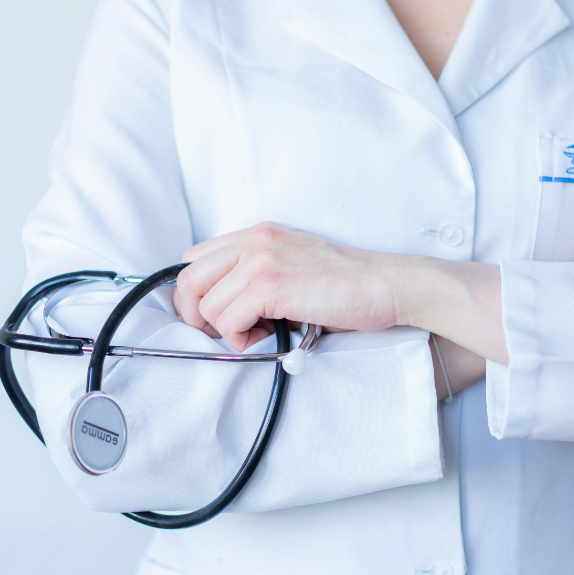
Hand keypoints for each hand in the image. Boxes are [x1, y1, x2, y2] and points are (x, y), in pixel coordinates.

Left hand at [173, 223, 403, 349]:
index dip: (196, 295)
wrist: (386, 285)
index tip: (215, 318)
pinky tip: (271, 336)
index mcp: (257, 235)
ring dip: (227, 332)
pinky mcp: (270, 285)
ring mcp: (260, 261)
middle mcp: (253, 242)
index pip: (194, 259)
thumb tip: (220, 311)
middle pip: (187, 281)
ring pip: (207, 307)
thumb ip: (257, 275)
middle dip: (197, 317)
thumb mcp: (293, 266)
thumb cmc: (346, 286)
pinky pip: (228, 322)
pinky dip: (242, 340)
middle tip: (227, 334)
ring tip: (262, 334)